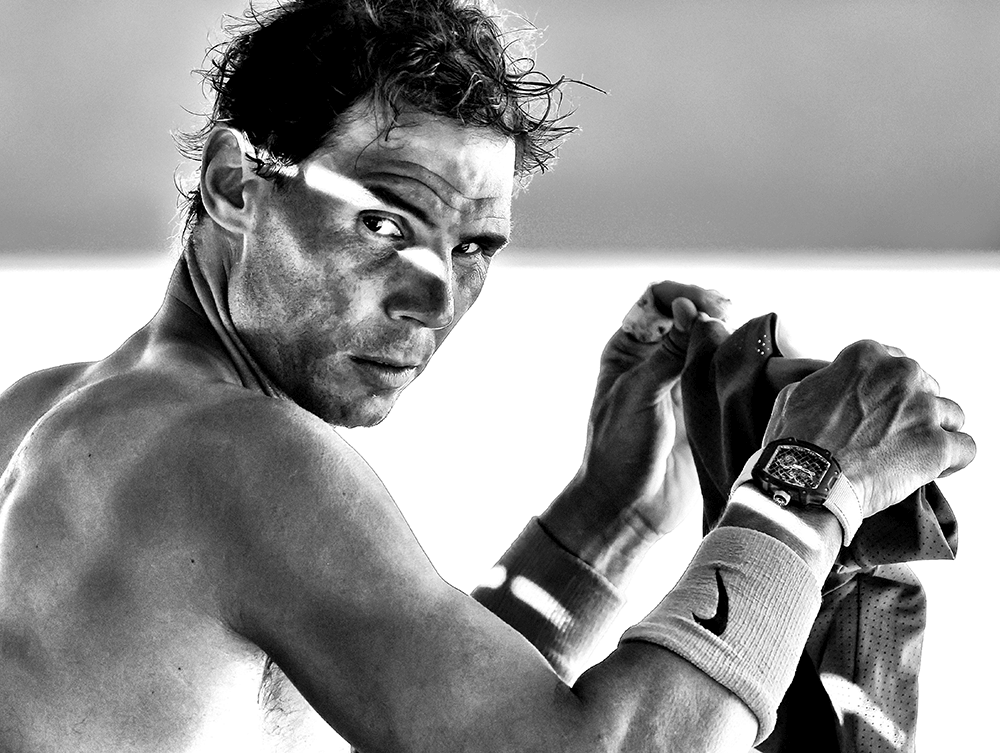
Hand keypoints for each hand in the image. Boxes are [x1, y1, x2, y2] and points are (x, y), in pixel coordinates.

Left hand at [544, 282, 729, 572]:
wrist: (630, 509)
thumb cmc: (619, 452)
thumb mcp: (638, 397)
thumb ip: (666, 355)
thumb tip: (690, 310)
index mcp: (628, 350)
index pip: (657, 301)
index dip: (683, 294)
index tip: (708, 306)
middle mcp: (655, 360)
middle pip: (690, 316)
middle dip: (713, 311)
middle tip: (734, 322)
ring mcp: (682, 383)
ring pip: (713, 345)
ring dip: (731, 339)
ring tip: (748, 344)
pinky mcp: (706, 408)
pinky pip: (727, 377)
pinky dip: (743, 369)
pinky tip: (757, 369)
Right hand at [763, 340, 975, 517]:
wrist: (804, 479)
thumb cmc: (796, 441)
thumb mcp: (796, 393)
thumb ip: (828, 382)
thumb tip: (833, 388)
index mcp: (866, 357)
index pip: (896, 363)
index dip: (888, 390)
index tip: (879, 408)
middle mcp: (900, 375)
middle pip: (927, 387)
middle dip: (913, 409)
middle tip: (890, 435)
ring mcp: (923, 410)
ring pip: (951, 415)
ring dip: (934, 432)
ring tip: (910, 455)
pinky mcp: (937, 446)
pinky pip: (966, 449)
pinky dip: (952, 461)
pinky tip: (930, 469)